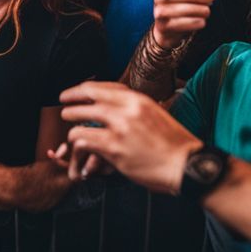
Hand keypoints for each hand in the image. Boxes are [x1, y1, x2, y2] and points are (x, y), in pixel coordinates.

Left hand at [59, 81, 199, 193]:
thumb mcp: (157, 116)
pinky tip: (78, 145)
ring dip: (71, 120)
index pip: (105, 86)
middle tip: (63, 103)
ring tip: (68, 125)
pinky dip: (77, 141)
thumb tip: (120, 107)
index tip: (76, 91)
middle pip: (89, 95)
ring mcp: (120, 127)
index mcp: (139, 99)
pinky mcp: (114, 148)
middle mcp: (128, 109)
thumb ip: (137, 110)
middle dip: (72, 98)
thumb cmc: (175, 145)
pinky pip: (84, 138)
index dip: (86, 87)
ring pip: (81, 116)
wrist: (187, 165)